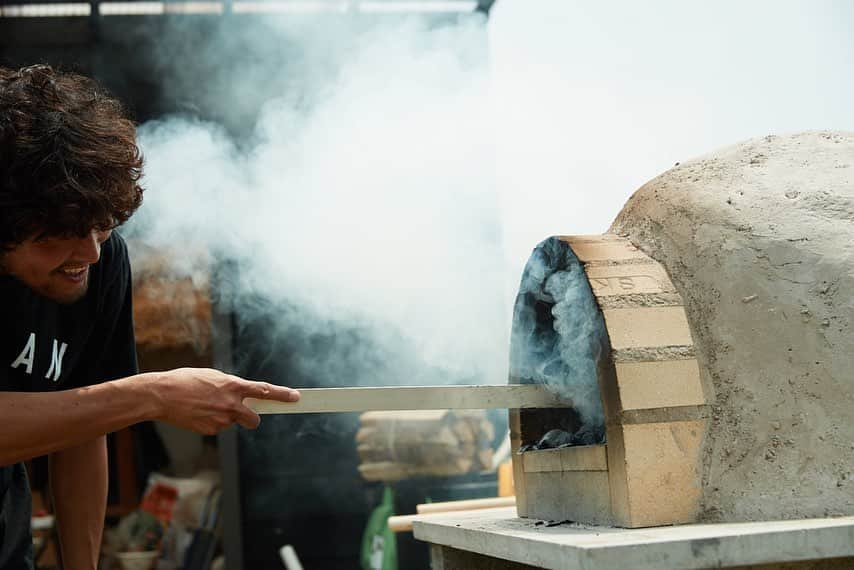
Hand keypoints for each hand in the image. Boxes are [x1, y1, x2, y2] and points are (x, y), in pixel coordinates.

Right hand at [148, 368, 299, 433]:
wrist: (161, 395)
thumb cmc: (185, 381)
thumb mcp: (213, 376)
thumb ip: (230, 385)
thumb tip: (241, 393)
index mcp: (233, 386)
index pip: (264, 391)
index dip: (282, 394)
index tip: (296, 397)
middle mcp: (231, 404)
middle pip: (254, 419)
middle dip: (252, 418)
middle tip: (243, 413)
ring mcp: (221, 420)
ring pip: (233, 422)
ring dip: (225, 416)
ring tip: (205, 406)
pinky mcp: (211, 430)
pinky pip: (219, 428)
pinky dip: (212, 422)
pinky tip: (198, 414)